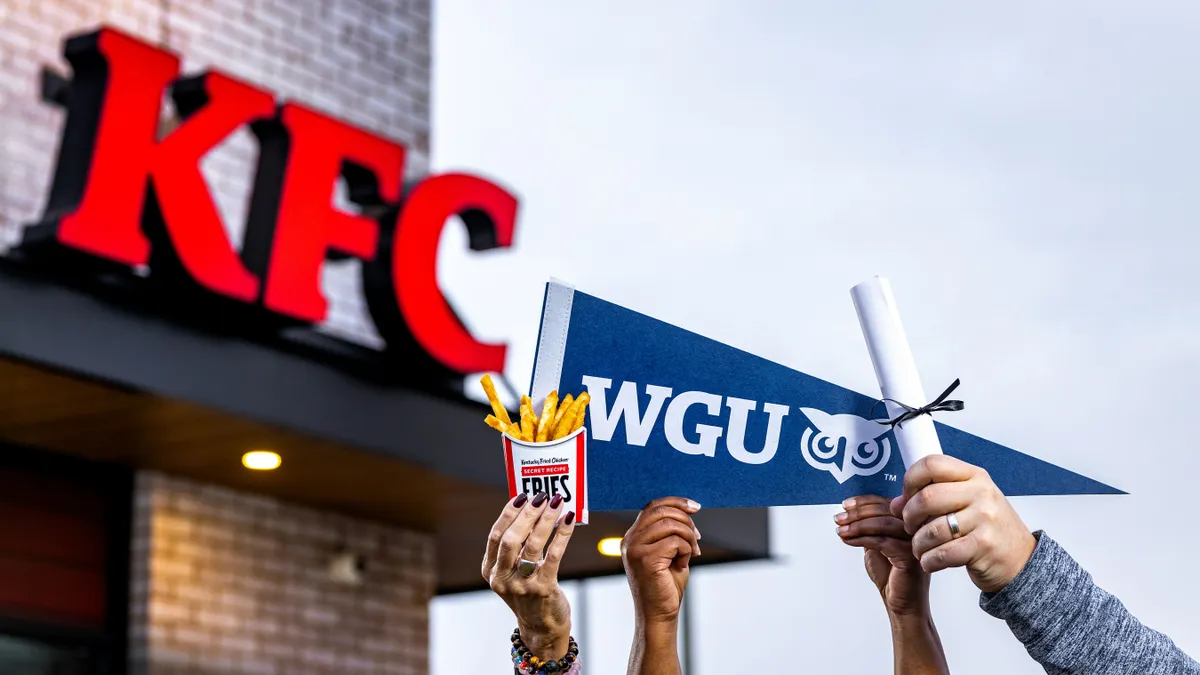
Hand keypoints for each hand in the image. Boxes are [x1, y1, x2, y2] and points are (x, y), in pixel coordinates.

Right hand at [482, 492, 576, 659]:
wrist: (540, 627)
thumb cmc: (527, 592)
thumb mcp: (511, 572)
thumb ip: (515, 548)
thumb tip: (531, 509)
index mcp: (491, 571)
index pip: (495, 536)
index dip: (508, 514)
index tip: (521, 496)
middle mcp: (502, 579)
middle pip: (511, 539)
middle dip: (527, 514)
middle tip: (541, 496)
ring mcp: (522, 585)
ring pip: (533, 545)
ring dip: (546, 520)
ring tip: (557, 502)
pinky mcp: (543, 588)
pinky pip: (553, 555)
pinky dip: (561, 534)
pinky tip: (568, 520)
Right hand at [621, 497, 701, 625]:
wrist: (659, 614)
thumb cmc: (666, 585)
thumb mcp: (668, 552)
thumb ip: (670, 531)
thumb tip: (687, 509)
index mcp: (633, 536)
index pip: (652, 506)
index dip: (676, 502)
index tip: (695, 507)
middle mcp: (630, 540)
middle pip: (661, 511)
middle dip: (686, 520)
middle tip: (697, 537)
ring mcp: (635, 549)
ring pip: (670, 524)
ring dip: (688, 537)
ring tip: (692, 552)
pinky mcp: (646, 559)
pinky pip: (674, 542)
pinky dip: (686, 550)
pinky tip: (683, 564)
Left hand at [836, 494, 929, 616]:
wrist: (901, 604)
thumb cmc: (891, 575)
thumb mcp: (876, 544)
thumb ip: (869, 527)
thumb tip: (849, 511)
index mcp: (910, 522)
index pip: (886, 502)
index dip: (864, 501)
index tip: (845, 505)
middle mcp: (917, 529)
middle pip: (885, 510)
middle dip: (857, 513)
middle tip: (839, 518)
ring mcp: (916, 542)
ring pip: (883, 523)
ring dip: (857, 525)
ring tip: (841, 530)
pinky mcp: (910, 556)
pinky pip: (882, 541)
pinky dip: (861, 538)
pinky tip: (848, 540)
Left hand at [892, 455, 1036, 593]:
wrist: (1021, 560)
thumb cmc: (989, 530)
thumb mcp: (967, 503)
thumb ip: (933, 498)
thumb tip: (895, 504)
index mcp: (975, 476)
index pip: (931, 464)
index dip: (910, 480)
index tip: (907, 497)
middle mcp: (981, 493)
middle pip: (927, 497)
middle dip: (909, 516)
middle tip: (910, 527)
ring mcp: (985, 519)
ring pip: (931, 529)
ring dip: (918, 543)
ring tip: (920, 548)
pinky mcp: (983, 546)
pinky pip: (942, 553)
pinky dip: (929, 560)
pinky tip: (930, 561)